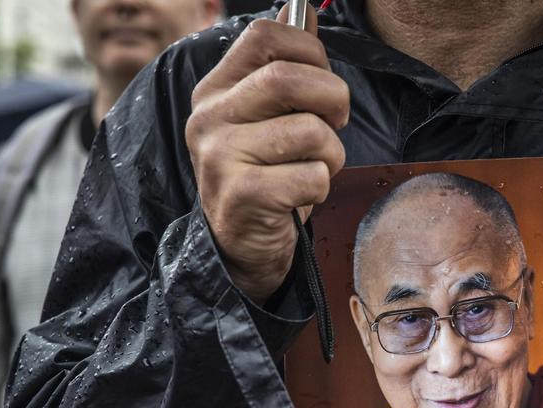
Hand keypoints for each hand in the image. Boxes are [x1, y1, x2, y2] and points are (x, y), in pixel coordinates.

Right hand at [185, 4, 348, 303]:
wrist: (240, 249)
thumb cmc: (265, 178)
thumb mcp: (267, 119)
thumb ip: (283, 67)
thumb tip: (304, 9)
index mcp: (216, 89)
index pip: (265, 36)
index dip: (311, 53)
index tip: (322, 85)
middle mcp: (209, 117)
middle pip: (289, 78)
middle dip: (333, 101)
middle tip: (333, 126)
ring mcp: (219, 157)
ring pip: (308, 131)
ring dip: (331, 153)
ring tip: (315, 168)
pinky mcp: (240, 196)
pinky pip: (310, 176)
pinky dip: (321, 187)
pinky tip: (301, 197)